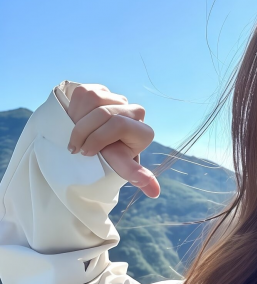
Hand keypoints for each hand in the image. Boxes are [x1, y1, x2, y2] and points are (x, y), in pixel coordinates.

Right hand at [66, 83, 159, 198]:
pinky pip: (84, 92)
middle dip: (83, 130)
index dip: (98, 137)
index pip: (119, 125)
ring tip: (76, 134)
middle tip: (75, 148)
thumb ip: (134, 174)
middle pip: (103, 112)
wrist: (93, 144)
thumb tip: (155, 192)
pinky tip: (77, 120)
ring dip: (77, 118)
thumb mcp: (118, 165)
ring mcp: (120, 99)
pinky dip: (74, 108)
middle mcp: (136, 112)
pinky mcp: (103, 90)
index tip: (86, 152)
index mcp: (144, 132)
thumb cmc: (108, 157)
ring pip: (93, 99)